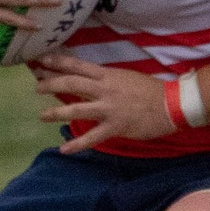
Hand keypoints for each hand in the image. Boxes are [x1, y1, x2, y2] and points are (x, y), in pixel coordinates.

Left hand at [31, 52, 174, 153]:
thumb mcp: (125, 77)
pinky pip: (92, 137)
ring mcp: (109, 108)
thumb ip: (105, 79)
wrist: (173, 104)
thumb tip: (88, 80)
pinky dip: (77, 144)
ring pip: (76, 109)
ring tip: (42, 115)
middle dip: (51, 84)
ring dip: (56, 112)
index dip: (58, 62)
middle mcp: (104, 89)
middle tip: (37, 87)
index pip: (78, 65)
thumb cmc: (150, 90)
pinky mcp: (115, 126)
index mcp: (107, 75)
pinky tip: (64, 149)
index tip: (42, 61)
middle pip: (71, 84)